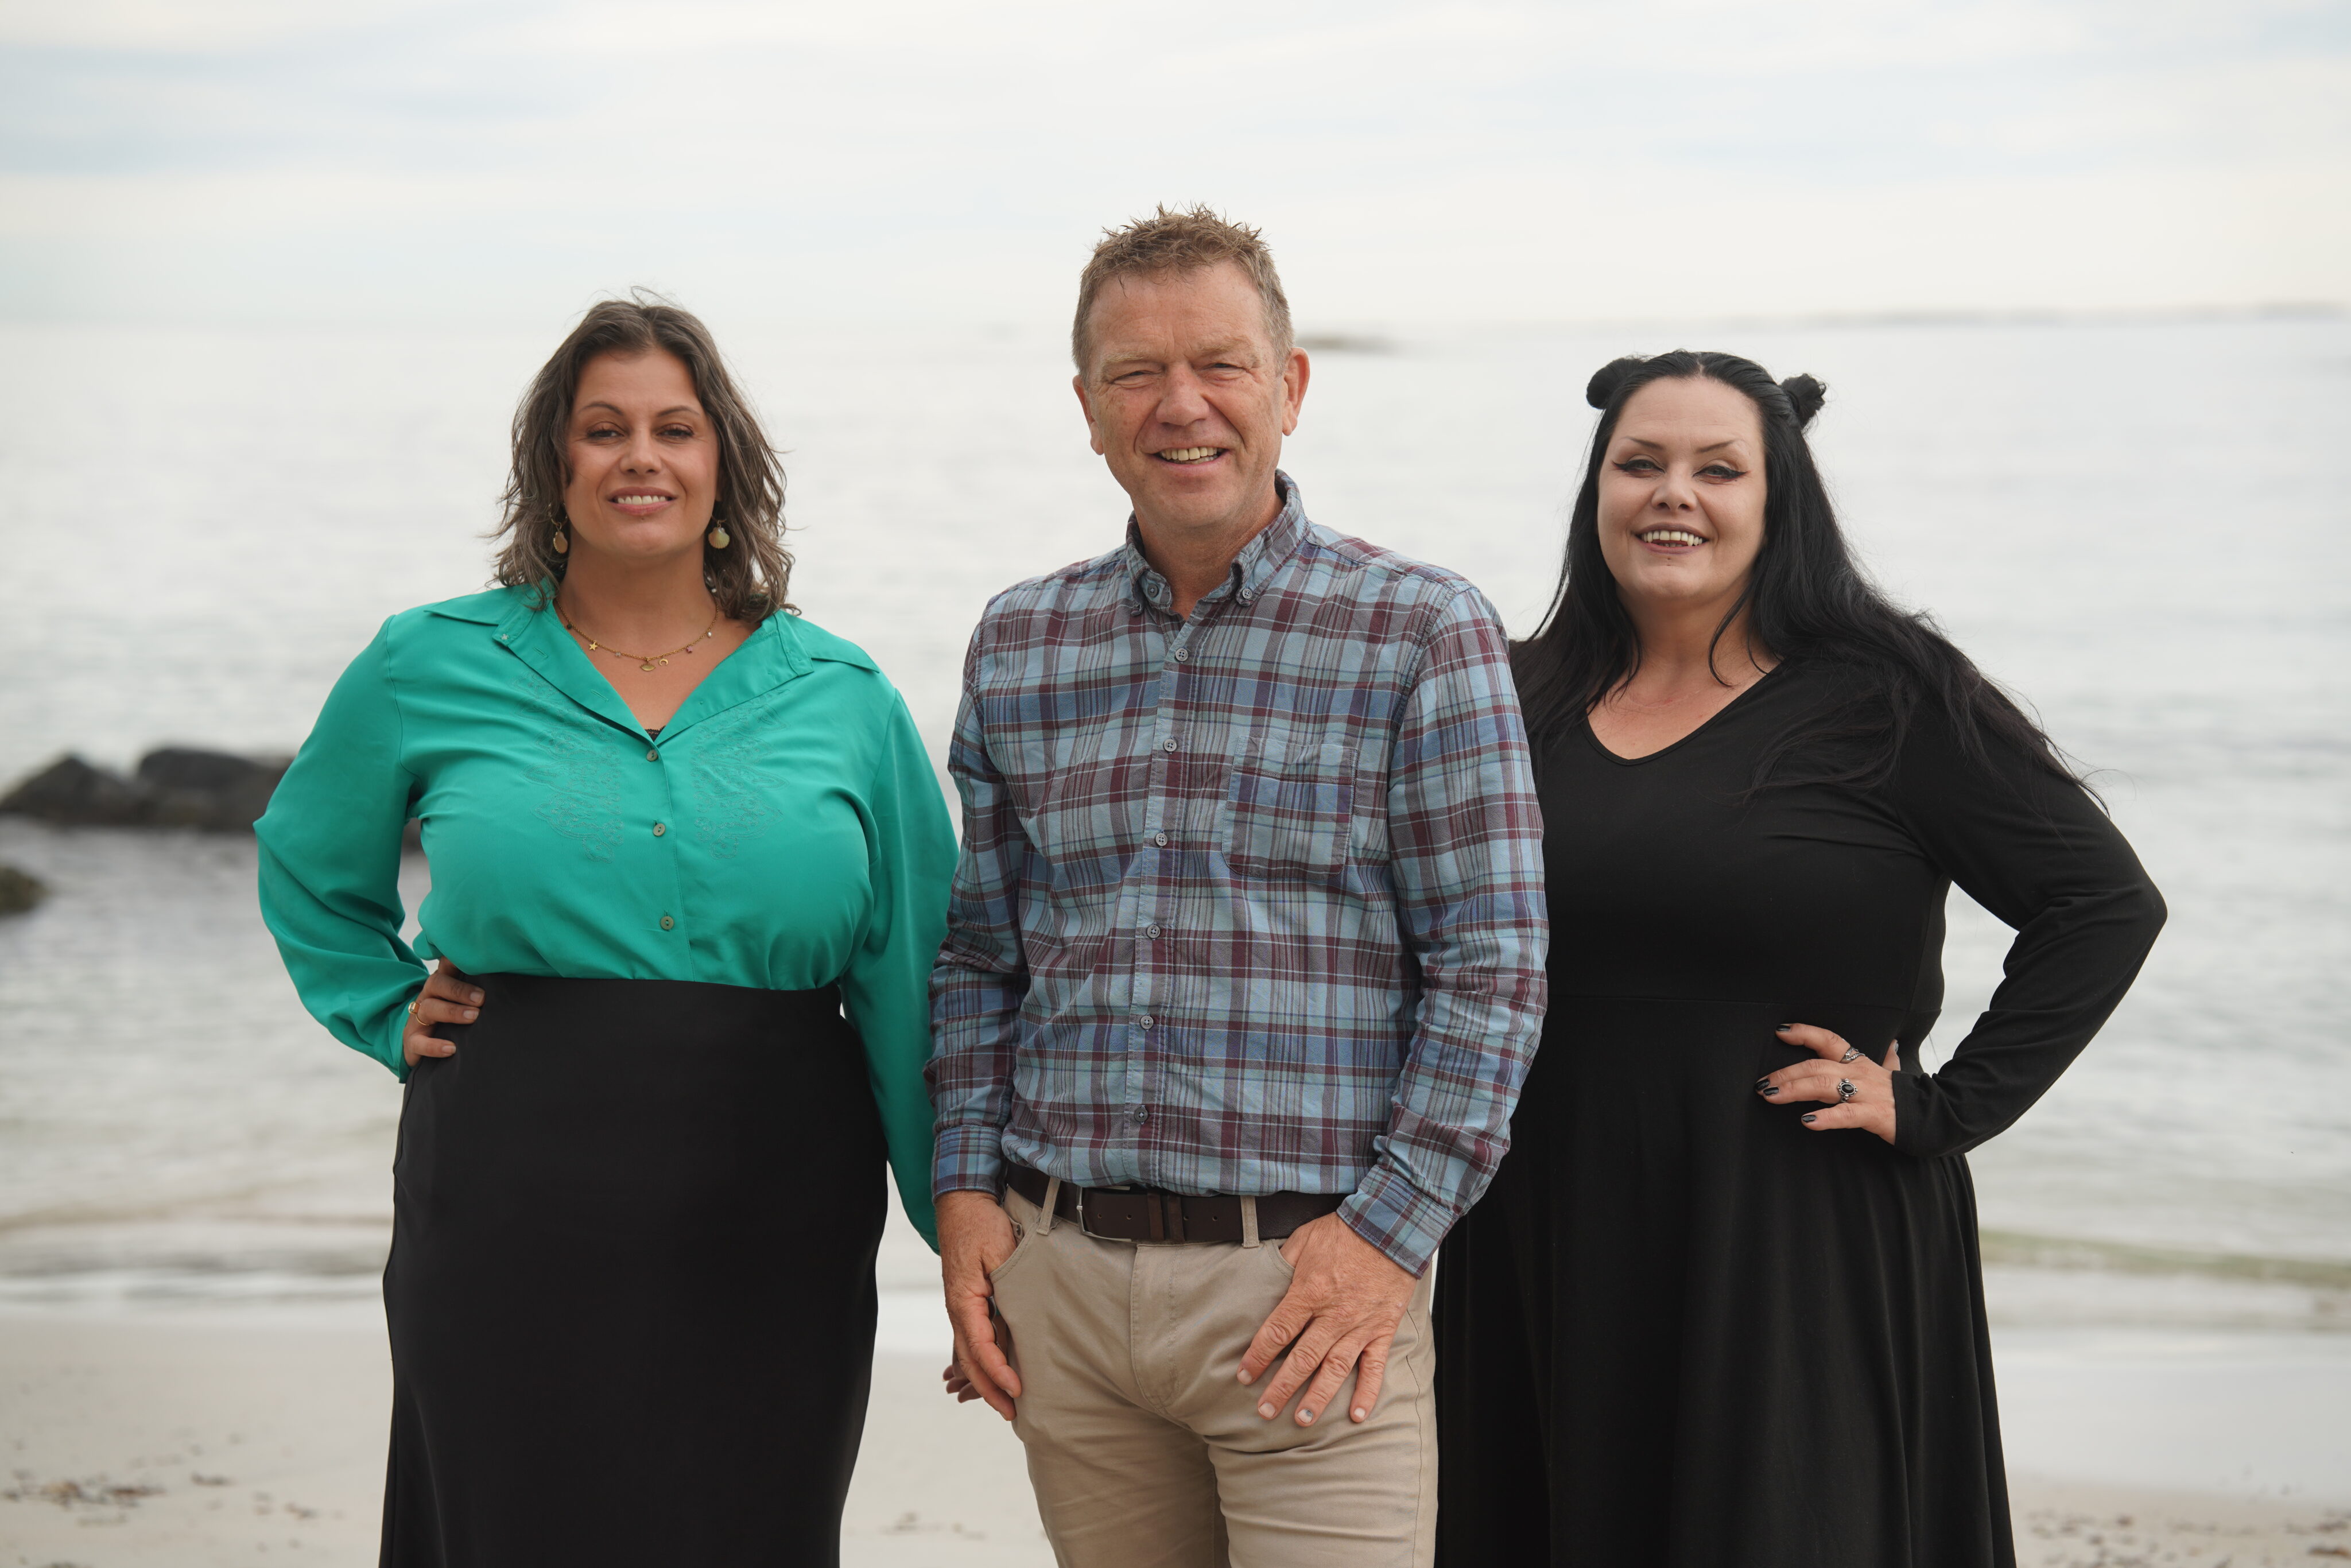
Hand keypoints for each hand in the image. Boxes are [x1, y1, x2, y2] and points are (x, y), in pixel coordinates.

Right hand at [401, 960, 481, 1066]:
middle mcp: (428, 997)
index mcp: (442, 984)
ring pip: (429, 1008)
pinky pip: (418, 1042)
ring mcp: (418, 1018)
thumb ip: (478, 991)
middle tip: (481, 998)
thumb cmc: (451, 1020)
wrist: (422, 1046)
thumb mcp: (462, 1002)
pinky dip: (434, 1046)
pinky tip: (451, 1049)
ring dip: (452, 1012)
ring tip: (474, 1017)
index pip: (447, 966)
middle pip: (437, 983)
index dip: (456, 959)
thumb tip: (510, 978)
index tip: (474, 958)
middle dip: (459, 990)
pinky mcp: (412, 1040)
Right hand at [938, 1189, 1022, 1420]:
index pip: (981, 1347)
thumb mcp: (1000, 1250)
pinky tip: (995, 1373)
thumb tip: (1016, 1320)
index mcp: (964, 1300)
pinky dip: (983, 1361)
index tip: (1017, 1390)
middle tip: (1011, 1412)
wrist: (963, 1202)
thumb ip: (1008, 1285)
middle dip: (989, 1389)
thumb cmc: (981, 1223)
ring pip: (969, 1353)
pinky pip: (973, 1339)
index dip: (998, 1372)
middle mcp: (958, 1309)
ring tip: (1005, 1403)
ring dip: (985, 1380)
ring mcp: (960, 1307)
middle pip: (970, 1359)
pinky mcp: (968, 1302)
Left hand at [1237, 1213, 1415, 1427]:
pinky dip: (1367, 1392)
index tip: (1245, 1375)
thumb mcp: (1304, 1239)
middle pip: (1302, 1359)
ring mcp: (1359, 1326)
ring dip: (1318, 1397)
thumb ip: (1284, 1264)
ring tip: (1302, 1420)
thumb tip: (1264, 1279)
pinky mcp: (1382, 1330)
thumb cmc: (1345, 1231)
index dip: (1258, 1356)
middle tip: (1265, 1410)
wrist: (1390, 1227)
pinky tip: (1357, 1414)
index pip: (1277, 1332)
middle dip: (1281, 1388)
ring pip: (1335, 1369)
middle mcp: (1333, 1316)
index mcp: (1309, 1293)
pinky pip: (1375, 1367)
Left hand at [1756, 1023, 1897, 1143]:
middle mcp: (1860, 1074)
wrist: (1935, 1116)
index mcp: (1861, 1062)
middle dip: (1785, 1073)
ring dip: (1793, 1090)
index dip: (1805, 1033)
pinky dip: (1825, 1117)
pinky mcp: (1874, 1116)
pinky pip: (1846, 1115)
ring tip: (1770, 1096)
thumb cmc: (1906, 1096)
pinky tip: (1806, 1121)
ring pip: (1824, 1086)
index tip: (1780, 1031)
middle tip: (1761, 1084)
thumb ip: (1889, 1057)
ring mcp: (1866, 1094)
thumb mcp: (1895, 1072)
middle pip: (1816, 1066)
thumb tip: (1892, 1042)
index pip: (1830, 1040)